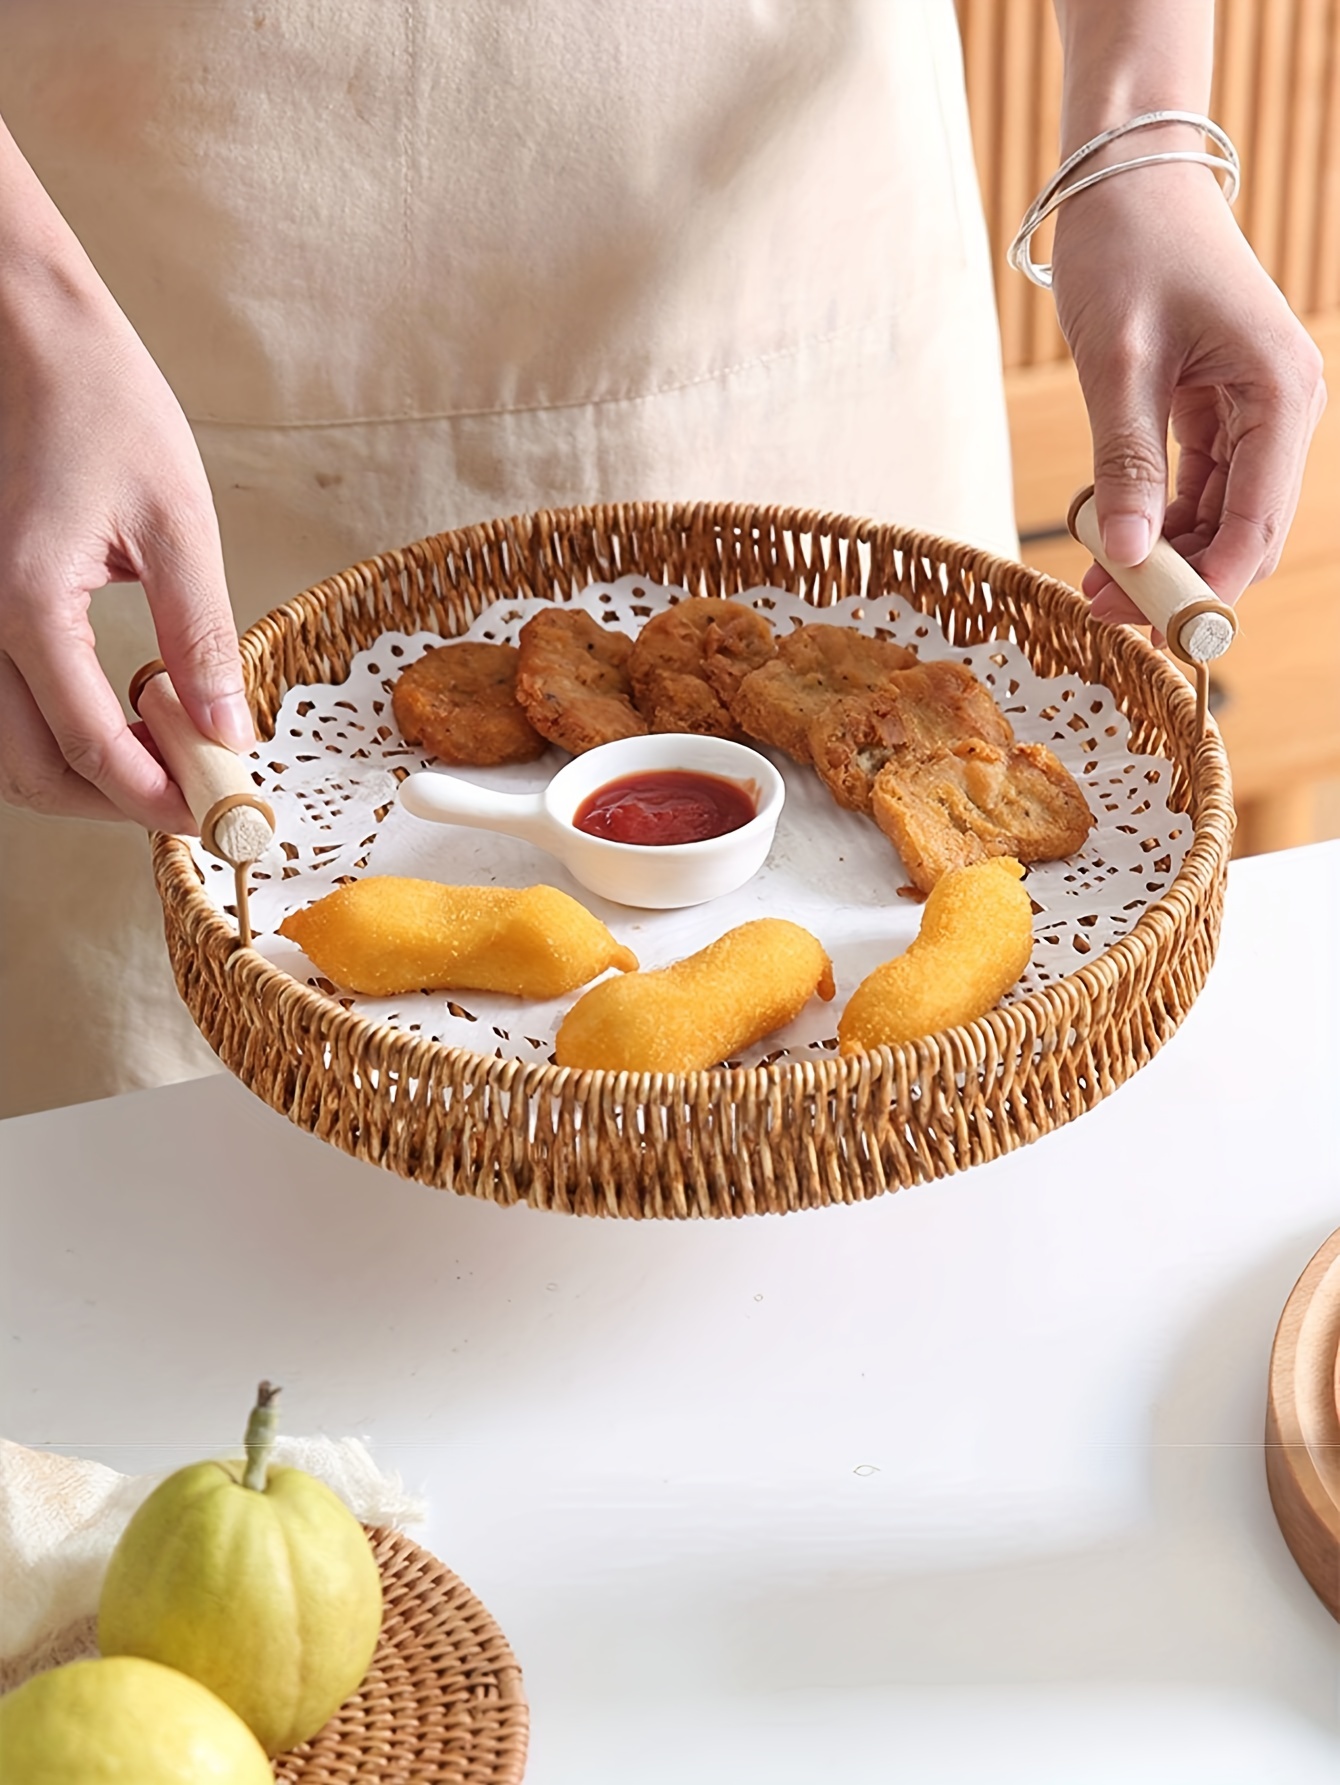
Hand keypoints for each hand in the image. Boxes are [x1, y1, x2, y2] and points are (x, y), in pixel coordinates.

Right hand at [0, 254, 250, 827]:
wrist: (26, 332)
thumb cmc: (98, 402)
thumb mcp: (176, 520)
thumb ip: (200, 636)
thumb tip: (227, 730)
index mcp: (26, 603)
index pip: (90, 748)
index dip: (157, 797)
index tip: (217, 811)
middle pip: (31, 771)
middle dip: (114, 802)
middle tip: (195, 791)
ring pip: (7, 747)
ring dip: (82, 774)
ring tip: (167, 749)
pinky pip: (3, 703)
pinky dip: (57, 730)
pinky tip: (120, 705)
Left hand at [1050, 158, 1325, 622]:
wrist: (1130, 174)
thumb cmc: (1127, 249)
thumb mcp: (1118, 362)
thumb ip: (1126, 461)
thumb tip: (1123, 555)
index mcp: (1280, 393)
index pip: (1255, 524)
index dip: (1205, 588)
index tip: (1148, 631)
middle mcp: (1283, 407)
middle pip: (1244, 530)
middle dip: (1179, 579)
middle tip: (1104, 615)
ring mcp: (1256, 410)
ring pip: (1219, 516)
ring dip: (1163, 556)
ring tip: (1093, 589)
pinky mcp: (1222, 409)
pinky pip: (1199, 487)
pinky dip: (1156, 519)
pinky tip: (1106, 542)